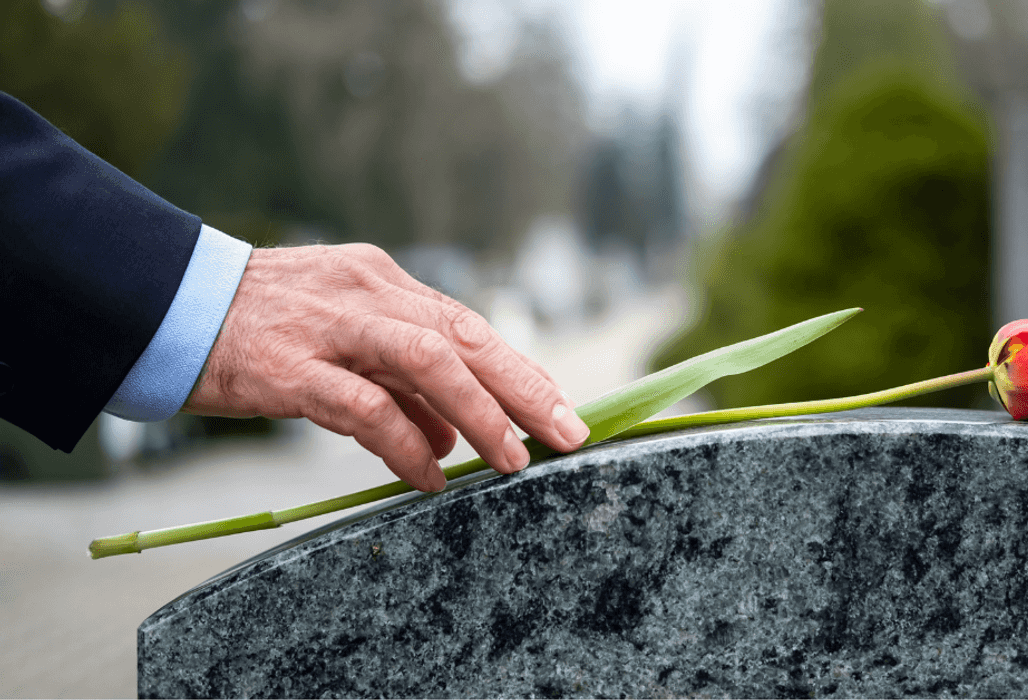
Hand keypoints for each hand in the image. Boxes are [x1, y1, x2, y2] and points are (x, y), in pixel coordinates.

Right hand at [182, 243, 590, 491]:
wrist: (165, 303)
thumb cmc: (259, 327)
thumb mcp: (340, 336)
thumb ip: (399, 381)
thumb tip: (454, 436)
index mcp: (382, 281)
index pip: (468, 324)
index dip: (520, 369)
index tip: (562, 406)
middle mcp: (366, 294)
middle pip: (465, 336)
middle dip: (524, 387)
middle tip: (567, 432)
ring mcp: (329, 327)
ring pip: (427, 361)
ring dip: (480, 413)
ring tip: (510, 460)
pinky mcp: (288, 367)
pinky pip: (364, 407)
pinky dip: (405, 444)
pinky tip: (428, 476)